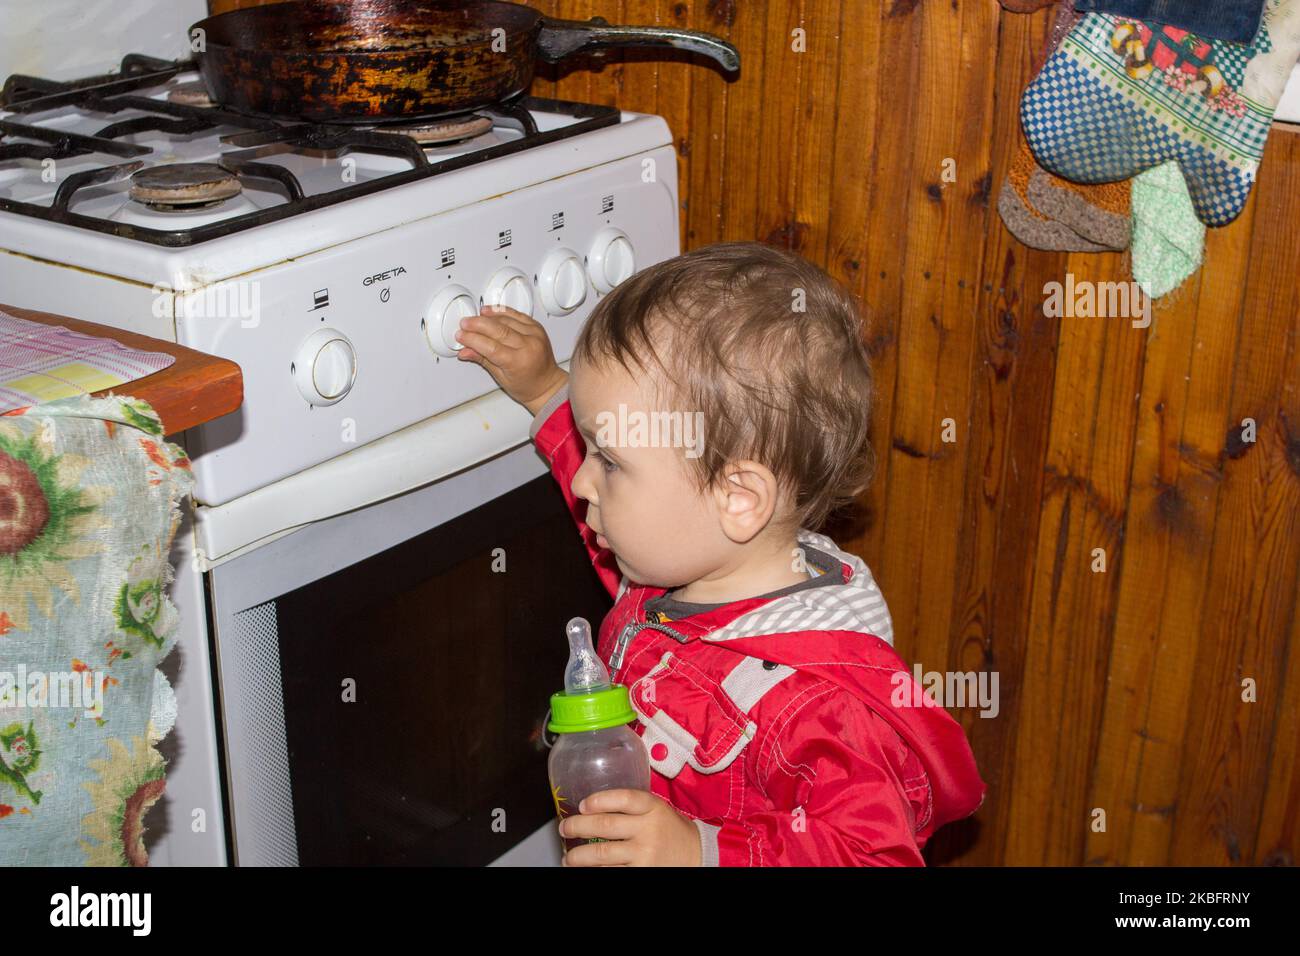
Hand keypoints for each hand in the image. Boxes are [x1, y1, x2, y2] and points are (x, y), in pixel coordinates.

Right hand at [454, 304, 567, 414]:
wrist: (547, 385)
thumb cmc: (527, 386)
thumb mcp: (500, 377)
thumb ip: (482, 360)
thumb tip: (465, 350)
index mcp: (518, 362)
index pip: (490, 346)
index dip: (472, 339)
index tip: (461, 336)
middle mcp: (528, 346)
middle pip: (497, 329)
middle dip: (477, 325)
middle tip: (464, 324)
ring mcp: (534, 334)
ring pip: (506, 319)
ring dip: (487, 317)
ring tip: (473, 319)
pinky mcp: (537, 327)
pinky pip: (517, 314)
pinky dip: (501, 311)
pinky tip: (489, 311)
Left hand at [559, 789, 702, 865]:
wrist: (696, 856)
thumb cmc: (670, 831)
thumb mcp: (657, 810)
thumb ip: (632, 806)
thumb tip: (590, 808)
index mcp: (653, 808)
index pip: (624, 798)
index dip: (599, 800)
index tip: (582, 805)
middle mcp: (648, 830)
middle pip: (605, 826)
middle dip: (578, 827)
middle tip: (565, 828)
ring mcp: (645, 855)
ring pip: (601, 855)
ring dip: (578, 856)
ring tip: (569, 857)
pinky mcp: (642, 873)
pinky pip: (610, 872)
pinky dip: (594, 871)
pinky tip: (586, 869)